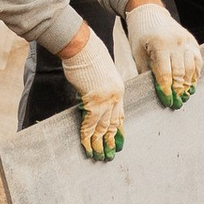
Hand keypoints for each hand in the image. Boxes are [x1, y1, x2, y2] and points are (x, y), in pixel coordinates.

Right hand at [58, 22, 127, 157]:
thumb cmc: (88, 55)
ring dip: (99, 144)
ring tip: (99, 156)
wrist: (82, 46)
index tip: (119, 141)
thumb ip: (100, 88)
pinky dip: (87, 136)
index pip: (120, 114)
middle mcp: (115, 96)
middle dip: (110, 141)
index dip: (118, 130)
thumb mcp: (100, 73)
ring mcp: (105, 100)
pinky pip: (89, 124)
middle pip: (113, 124)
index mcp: (119, 89)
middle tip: (109, 155)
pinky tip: (86, 146)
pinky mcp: (93, 101)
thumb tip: (92, 99)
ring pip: (102, 127)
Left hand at [124, 0, 200, 105]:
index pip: (165, 73)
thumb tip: (153, 91)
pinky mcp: (192, 41)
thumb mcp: (137, 53)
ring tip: (185, 95)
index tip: (167, 101)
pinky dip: (195, 73)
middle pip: (181, 72)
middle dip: (179, 90)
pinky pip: (198, 61)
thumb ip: (145, 71)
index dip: (167, 90)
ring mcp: (186, 41)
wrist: (149, 13)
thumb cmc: (140, 35)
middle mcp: (176, 42)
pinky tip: (191, 83)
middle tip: (177, 103)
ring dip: (189, 84)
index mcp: (160, 44)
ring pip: (192, 68)